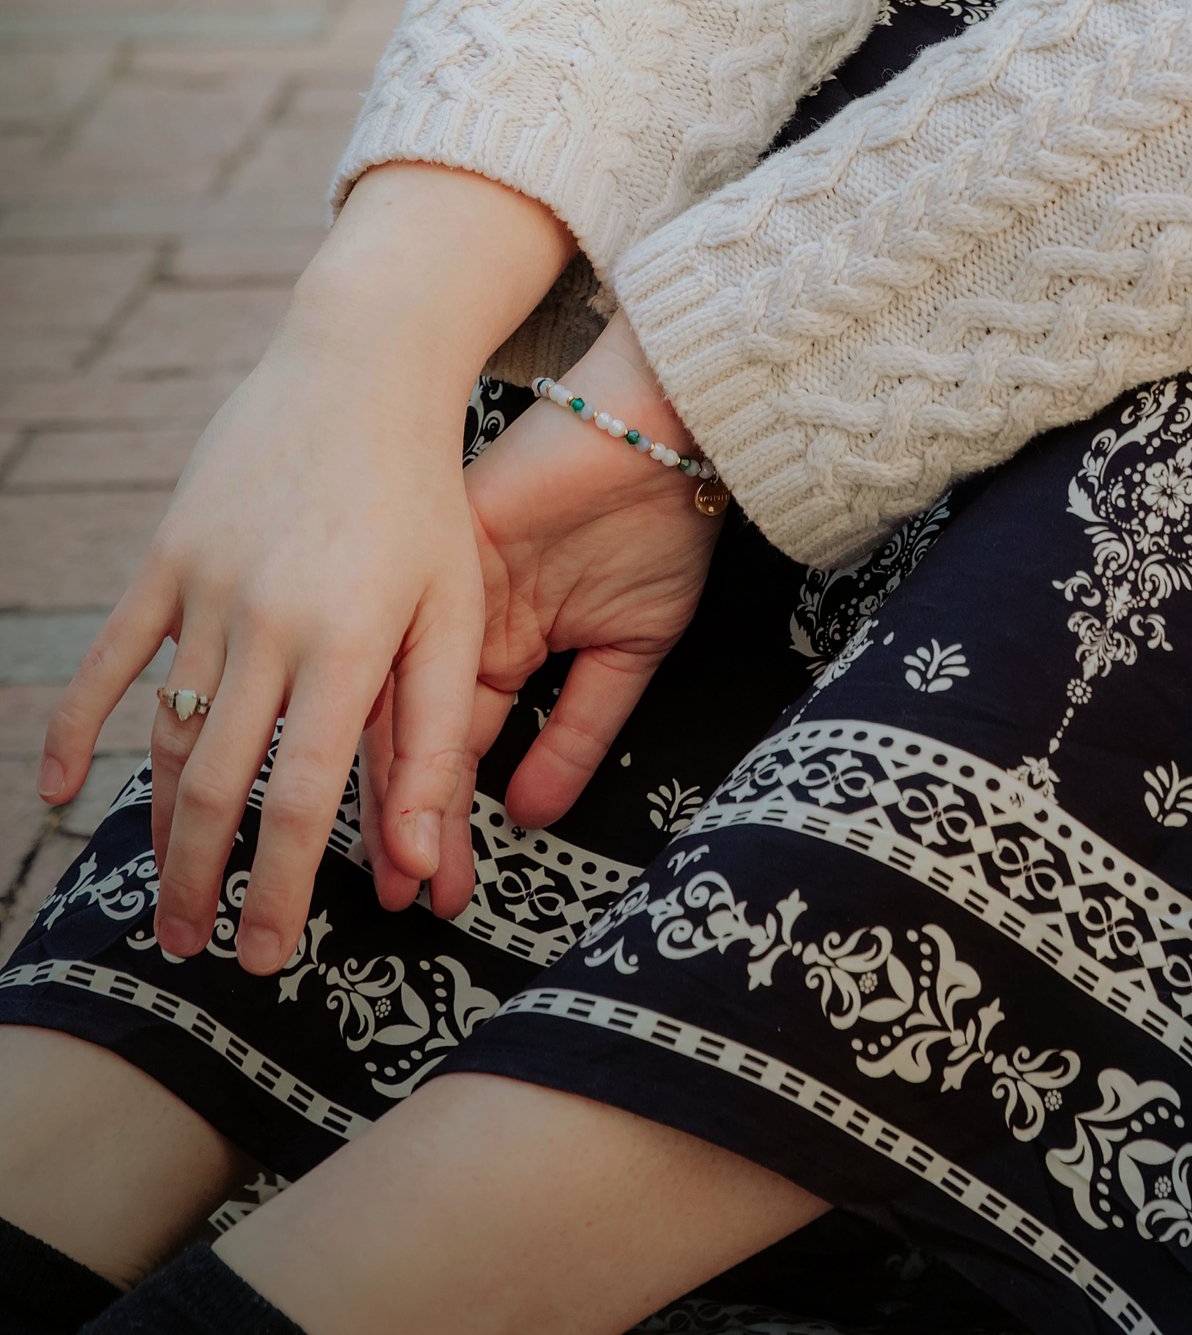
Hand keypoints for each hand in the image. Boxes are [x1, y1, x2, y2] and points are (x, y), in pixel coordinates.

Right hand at [39, 164, 575, 976]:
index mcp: (348, 643)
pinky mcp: (168, 555)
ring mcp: (207, 587)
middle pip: (220, 785)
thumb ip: (436, 737)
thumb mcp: (454, 610)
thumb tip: (420, 861)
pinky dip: (75, 727)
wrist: (364, 368)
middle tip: (199, 951)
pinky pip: (108, 656)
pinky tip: (60, 791)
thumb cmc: (424, 499)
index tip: (267, 956)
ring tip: (167, 895)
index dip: (278, 889)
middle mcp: (268, 622)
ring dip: (160, 825)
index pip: (300, 800)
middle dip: (205, 883)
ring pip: (168, 735)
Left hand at [361, 319, 725, 894]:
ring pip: (396, 702)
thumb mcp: (632, 647)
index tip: (438, 895)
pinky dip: (393, 707)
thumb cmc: (663, 526)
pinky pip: (403, 639)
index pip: (453, 753)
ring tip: (395, 863)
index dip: (444, 825)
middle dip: (408, 825)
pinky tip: (384, 772)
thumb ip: (578, 730)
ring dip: (395, 785)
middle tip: (402, 899)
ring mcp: (436, 594)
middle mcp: (452, 629)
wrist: (665, 434)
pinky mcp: (432, 556)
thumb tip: (534, 817)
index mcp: (499, 647)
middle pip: (410, 741)